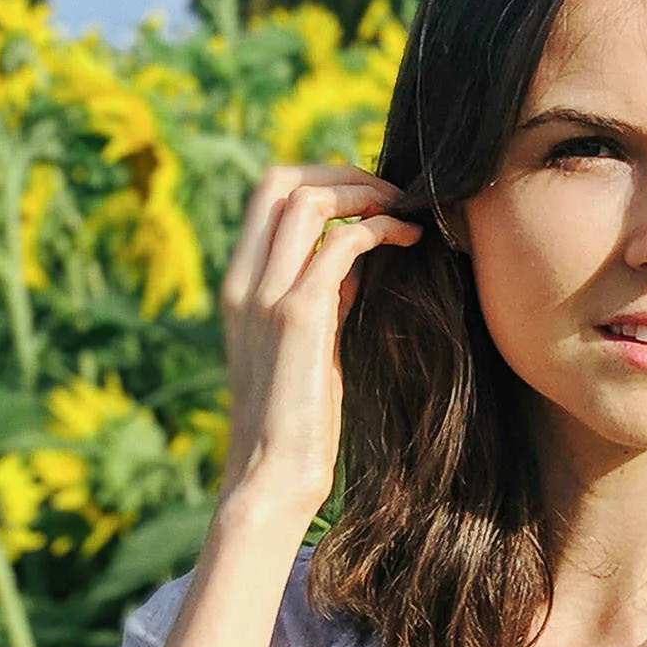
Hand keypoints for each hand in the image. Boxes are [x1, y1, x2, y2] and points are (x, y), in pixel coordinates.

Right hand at [217, 163, 420, 519]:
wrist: (272, 474)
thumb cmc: (296, 415)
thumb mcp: (305, 340)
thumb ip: (322, 291)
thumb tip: (358, 248)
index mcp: (238, 283)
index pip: (267, 192)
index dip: (322, 177)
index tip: (368, 196)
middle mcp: (244, 281)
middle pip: (281, 180)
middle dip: (342, 173)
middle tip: (391, 193)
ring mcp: (266, 295)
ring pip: (308, 200)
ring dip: (365, 194)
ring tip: (404, 212)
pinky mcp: (299, 317)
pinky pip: (341, 243)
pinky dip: (379, 229)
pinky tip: (408, 242)